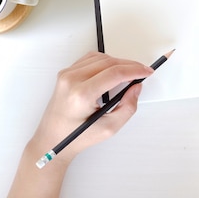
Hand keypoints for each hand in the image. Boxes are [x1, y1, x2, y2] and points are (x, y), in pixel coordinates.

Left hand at [30, 52, 153, 161]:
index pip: (114, 73)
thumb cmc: (75, 137)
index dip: (135, 70)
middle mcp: (71, 80)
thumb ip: (127, 107)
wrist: (52, 139)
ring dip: (118, 62)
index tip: (146, 71)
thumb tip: (136, 88)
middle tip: (142, 72)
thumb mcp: (109, 128)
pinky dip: (105, 62)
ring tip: (129, 73)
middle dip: (129, 65)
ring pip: (100, 57)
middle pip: (109, 62)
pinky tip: (113, 70)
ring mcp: (66, 75)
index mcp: (81, 94)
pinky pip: (90, 59)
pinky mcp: (66, 73)